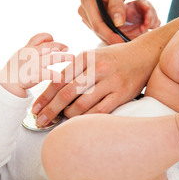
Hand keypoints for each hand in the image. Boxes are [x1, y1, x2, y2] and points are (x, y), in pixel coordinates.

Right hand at [0, 33, 73, 97]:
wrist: (7, 83)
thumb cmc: (16, 69)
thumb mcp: (21, 54)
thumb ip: (33, 47)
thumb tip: (49, 41)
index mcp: (27, 48)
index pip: (39, 37)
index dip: (48, 37)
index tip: (54, 40)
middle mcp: (30, 54)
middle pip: (49, 46)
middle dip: (60, 46)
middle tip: (68, 48)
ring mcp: (33, 64)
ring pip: (52, 58)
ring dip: (64, 57)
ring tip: (72, 57)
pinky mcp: (34, 75)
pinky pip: (47, 74)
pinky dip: (55, 75)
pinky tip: (62, 77)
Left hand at [31, 39, 156, 126]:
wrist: (143, 56)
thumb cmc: (112, 58)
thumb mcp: (91, 57)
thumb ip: (74, 71)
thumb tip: (53, 93)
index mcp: (85, 57)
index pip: (58, 80)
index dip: (44, 97)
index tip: (35, 108)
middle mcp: (96, 68)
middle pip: (66, 94)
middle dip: (50, 110)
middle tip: (40, 120)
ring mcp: (110, 82)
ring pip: (81, 105)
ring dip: (68, 116)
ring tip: (61, 120)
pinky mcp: (121, 94)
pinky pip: (99, 111)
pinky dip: (86, 119)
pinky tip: (79, 123)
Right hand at [78, 0, 159, 43]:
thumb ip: (117, 4)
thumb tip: (117, 23)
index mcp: (87, 0)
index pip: (98, 24)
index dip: (110, 36)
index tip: (123, 43)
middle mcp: (83, 8)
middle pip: (97, 30)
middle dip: (112, 38)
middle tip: (128, 46)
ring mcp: (86, 14)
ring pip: (98, 32)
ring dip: (111, 37)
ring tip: (127, 42)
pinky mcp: (91, 17)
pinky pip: (101, 29)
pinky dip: (111, 33)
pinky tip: (122, 37)